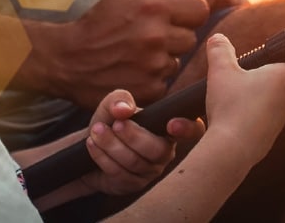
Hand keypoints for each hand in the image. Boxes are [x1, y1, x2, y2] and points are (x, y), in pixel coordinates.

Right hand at [32, 0, 209, 108]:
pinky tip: (136, 70)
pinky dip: (155, 78)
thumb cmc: (96, 23)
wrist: (66, 60)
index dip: (192, 9)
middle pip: (192, 36)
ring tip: (141, 53)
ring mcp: (154, 66)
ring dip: (166, 57)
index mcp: (154, 9)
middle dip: (178, 34)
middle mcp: (157, 37)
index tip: (179, 12)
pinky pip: (166, 81)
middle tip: (155, 34)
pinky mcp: (149, 90)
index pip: (200, 8)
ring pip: (178, 60)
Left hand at [79, 89, 195, 195]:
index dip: (188, 129)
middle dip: (133, 136)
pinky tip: (93, 145)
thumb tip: (123, 109)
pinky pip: (120, 174)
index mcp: (169, 129)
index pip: (193, 131)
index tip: (171, 124)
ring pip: (135, 162)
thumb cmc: (112, 121)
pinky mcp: (133, 185)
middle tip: (115, 124)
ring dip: (112, 145)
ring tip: (96, 131)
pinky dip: (103, 157)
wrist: (91, 144)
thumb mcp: (114, 105)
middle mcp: (165, 152)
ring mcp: (150, 172)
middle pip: (157, 150)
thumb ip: (119, 99)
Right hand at [203, 34, 284, 161]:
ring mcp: (281, 120)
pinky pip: (269, 119)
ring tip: (243, 94)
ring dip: (267, 97)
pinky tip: (238, 113)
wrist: (230, 150)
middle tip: (259, 74)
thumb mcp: (221, 71)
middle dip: (280, 79)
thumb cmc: (231, 107)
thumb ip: (220, 50)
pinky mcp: (270, 136)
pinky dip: (258, 114)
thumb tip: (218, 38)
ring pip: (281, 102)